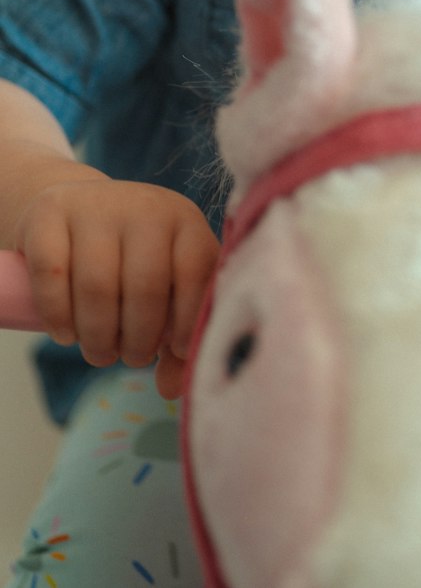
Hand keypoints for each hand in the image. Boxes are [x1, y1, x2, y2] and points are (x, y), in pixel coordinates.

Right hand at [15, 174, 218, 399]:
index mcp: (185, 221)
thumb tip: (171, 388)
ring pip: (97, 284)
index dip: (186, 319)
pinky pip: (52, 273)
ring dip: (98, 335)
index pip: (196, 270)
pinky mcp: (50, 213)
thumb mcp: (165, 285)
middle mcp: (145, 207)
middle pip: (145, 285)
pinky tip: (66, 333)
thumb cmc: (132, 259)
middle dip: (138, 339)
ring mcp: (96, 205)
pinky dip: (58, 314)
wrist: (79, 208)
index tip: (173, 351)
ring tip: (99, 352)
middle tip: (129, 358)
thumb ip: (176, 338)